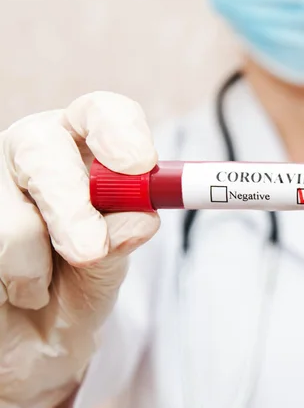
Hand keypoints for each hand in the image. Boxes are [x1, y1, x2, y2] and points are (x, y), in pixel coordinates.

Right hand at [0, 92, 160, 406]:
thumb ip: (121, 240)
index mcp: (82, 150)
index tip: (138, 163)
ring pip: (11, 213)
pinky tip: (14, 288)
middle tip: (88, 252)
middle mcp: (33, 154)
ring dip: (34, 265)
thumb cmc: (77, 290)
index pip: (101, 114)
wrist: (33, 339)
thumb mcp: (108, 269)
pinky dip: (13, 280)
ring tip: (43, 288)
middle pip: (40, 146)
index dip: (118, 129)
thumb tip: (142, 217)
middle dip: (69, 203)